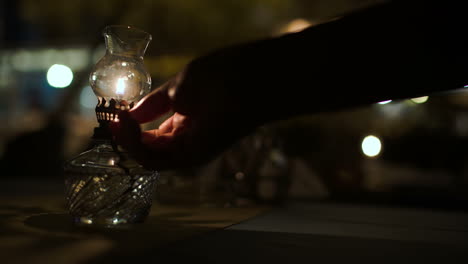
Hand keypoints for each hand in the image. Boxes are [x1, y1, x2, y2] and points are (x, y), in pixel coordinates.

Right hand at [110, 58, 260, 170]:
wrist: (242, 79)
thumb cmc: (215, 78)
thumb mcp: (176, 89)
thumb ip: (153, 104)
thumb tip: (129, 113)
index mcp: (184, 121)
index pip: (151, 134)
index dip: (131, 127)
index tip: (113, 116)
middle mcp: (186, 138)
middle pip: (148, 148)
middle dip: (126, 137)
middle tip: (110, 121)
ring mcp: (190, 149)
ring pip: (149, 156)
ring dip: (128, 142)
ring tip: (117, 123)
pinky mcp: (193, 157)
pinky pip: (156, 160)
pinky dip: (138, 147)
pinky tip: (128, 129)